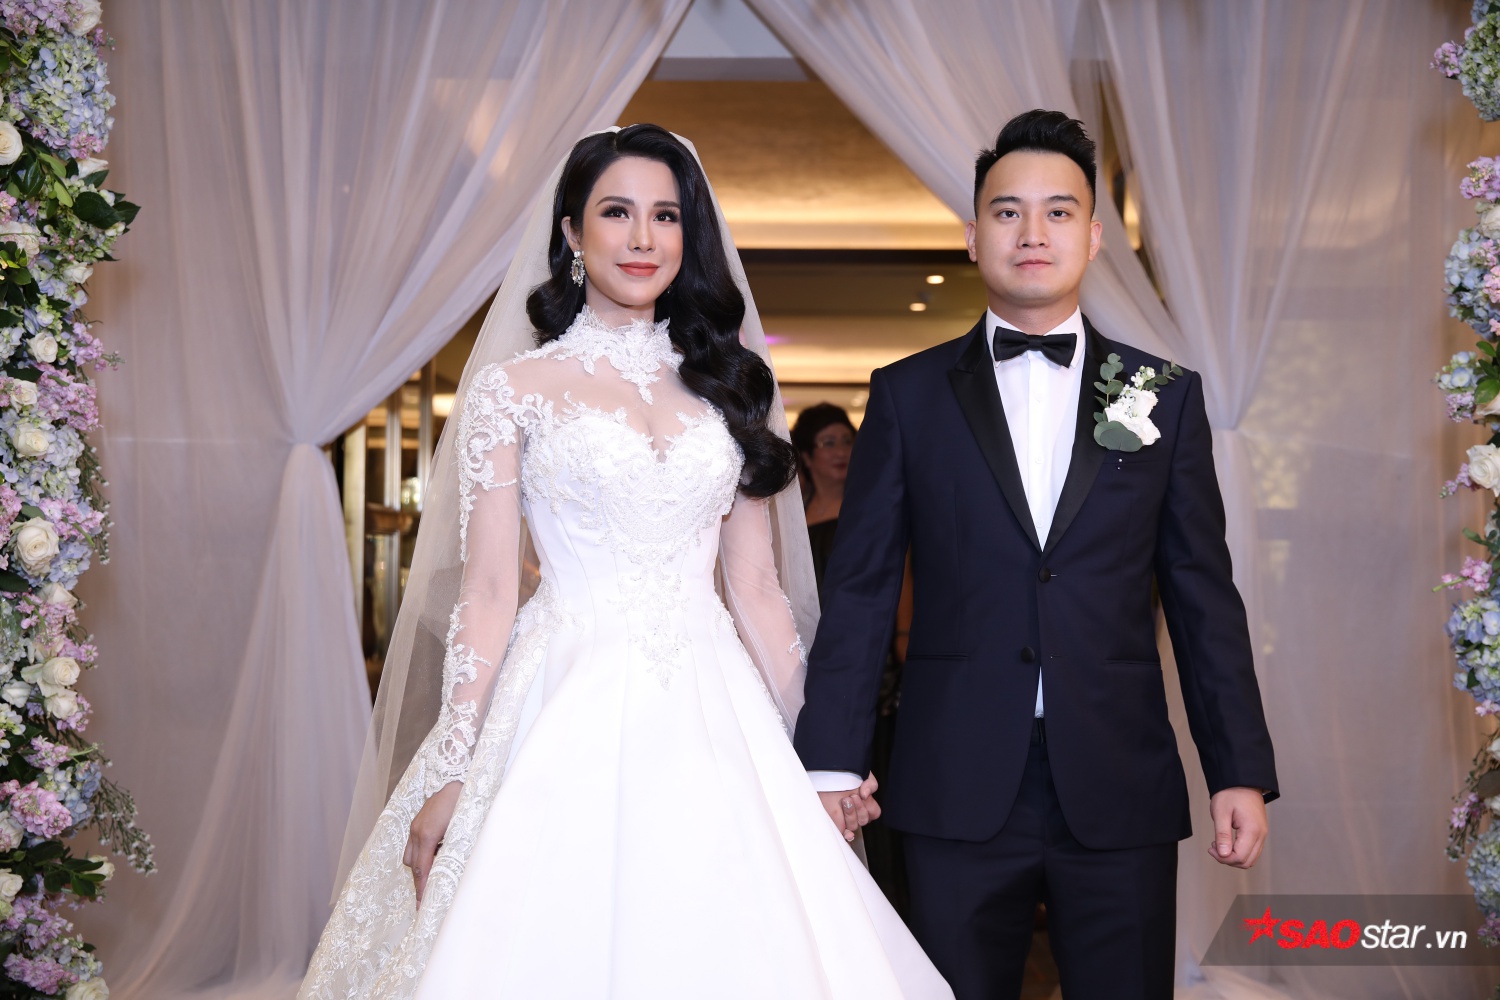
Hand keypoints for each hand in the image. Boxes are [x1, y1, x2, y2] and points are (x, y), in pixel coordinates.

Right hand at [404, 780, 460, 903]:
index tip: (422, 905)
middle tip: (427, 897)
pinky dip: (420, 855)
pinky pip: (413, 845)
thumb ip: (454, 849)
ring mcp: (415, 826)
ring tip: (434, 873)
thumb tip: (452, 869)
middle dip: (420, 881)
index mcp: (428, 834)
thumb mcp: (462, 829)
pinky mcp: (417, 822)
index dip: (422, 889)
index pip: (423, 869)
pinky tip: (434, 855)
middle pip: (414, 866)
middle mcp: (417, 831)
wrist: (455, 778)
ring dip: (420, 867)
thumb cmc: (463, 803)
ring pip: (410, 857)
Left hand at [817, 773, 880, 842]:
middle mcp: (856, 811)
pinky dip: (847, 835)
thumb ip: (870, 784)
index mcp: (865, 802)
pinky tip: (847, 833)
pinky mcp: (835, 820)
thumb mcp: (862, 774)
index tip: (862, 796)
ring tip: (845, 800)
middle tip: (851, 796)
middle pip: (864, 820)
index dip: (870, 808)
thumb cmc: (846, 772)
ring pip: (854, 825)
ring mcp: (845, 817)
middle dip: (859, 808)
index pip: (874, 813)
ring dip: (850, 814)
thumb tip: (865, 795)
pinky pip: (844, 834)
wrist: (829, 770)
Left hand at [1207, 786, 1267, 868]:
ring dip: (1234, 857)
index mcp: (1252, 830)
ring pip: (1250, 858)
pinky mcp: (1260, 832)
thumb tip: (1223, 855)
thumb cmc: (1230, 793)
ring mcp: (1262, 834)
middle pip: (1246, 861)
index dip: (1223, 858)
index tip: (1211, 848)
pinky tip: (1228, 842)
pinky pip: (1252, 850)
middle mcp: (1261, 835)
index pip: (1239, 857)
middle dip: (1228, 859)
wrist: (1242, 781)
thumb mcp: (1221, 813)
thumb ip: (1222, 835)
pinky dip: (1240, 851)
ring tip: (1219, 844)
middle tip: (1214, 847)